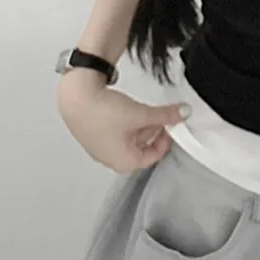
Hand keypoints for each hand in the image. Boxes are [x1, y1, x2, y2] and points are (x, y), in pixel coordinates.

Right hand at [57, 68, 190, 172]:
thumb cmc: (105, 113)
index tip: (171, 124)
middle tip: (158, 114)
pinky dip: (124, 121)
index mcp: (124, 163)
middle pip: (140, 147)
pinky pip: (115, 131)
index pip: (153, 156)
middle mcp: (110, 159)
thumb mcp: (141, 114)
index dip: (166, 139)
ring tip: (141, 108)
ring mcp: (99, 147)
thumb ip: (165, 115)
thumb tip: (185, 113)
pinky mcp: (91, 133)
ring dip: (138, 124)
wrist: (75, 97)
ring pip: (127, 138)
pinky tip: (124, 107)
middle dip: (152, 129)